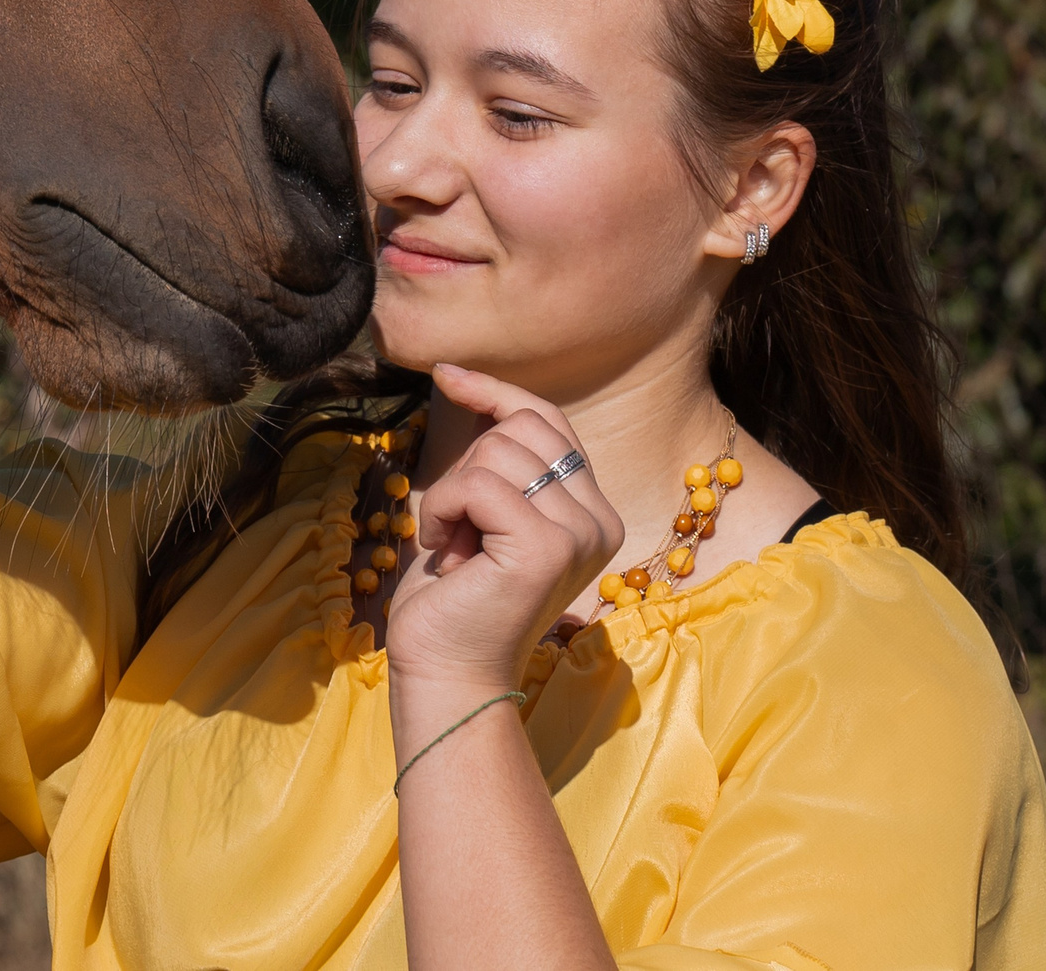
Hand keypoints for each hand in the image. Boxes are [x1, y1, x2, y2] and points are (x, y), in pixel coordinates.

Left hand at [384, 364, 623, 692]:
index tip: (446, 375)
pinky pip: (478, 484)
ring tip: (456, 548)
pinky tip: (448, 554)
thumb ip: (495, 459)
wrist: (447, 670)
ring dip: (452, 494)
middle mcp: (600, 519)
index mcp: (592, 510)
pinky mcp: (548, 546)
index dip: (496, 392)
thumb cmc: (453, 595)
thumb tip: (467, 379)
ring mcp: (580, 532)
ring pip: (496, 451)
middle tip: (459, 527)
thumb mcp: (479, 511)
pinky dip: (444, 510)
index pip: (549, 421)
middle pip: (522, 428)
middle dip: (469, 464)